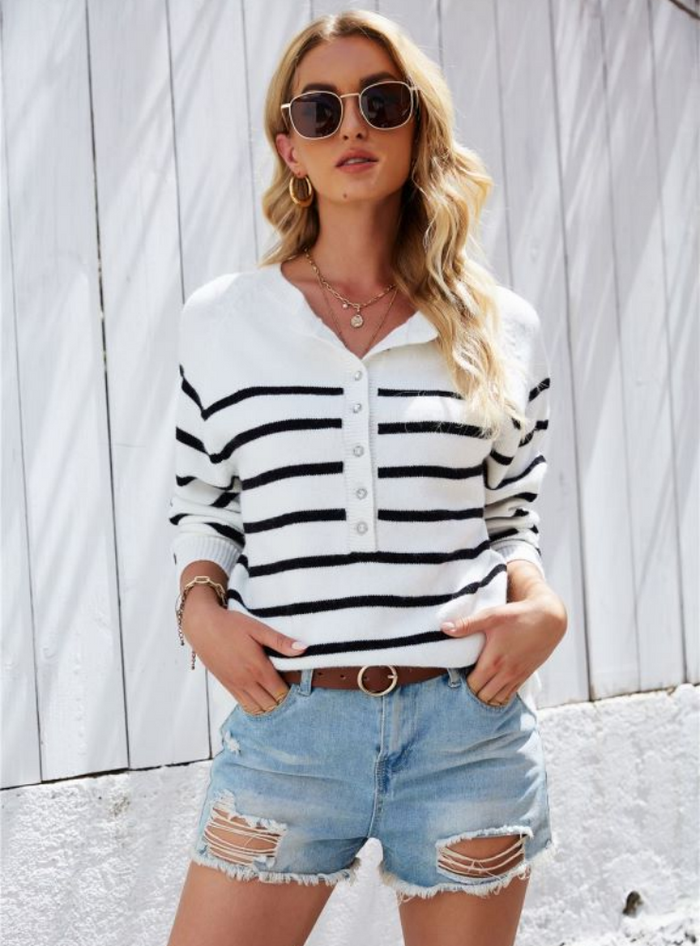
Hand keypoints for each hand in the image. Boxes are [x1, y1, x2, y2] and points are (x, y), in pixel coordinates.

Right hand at [182, 595, 307, 713]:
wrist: (202, 626)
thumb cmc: (231, 625)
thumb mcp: (258, 628)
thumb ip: (281, 641)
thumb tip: (303, 648)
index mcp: (258, 667)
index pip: (280, 692)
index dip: (291, 692)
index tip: (296, 684)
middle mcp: (247, 681)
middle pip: (270, 704)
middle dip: (281, 701)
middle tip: (288, 689)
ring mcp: (235, 686)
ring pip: (257, 708)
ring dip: (268, 705)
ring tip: (276, 695)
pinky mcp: (227, 686)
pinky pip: (244, 705)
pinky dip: (255, 706)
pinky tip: (261, 697)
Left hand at [440, 585, 566, 705]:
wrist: (549, 618)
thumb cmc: (518, 615)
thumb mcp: (491, 616)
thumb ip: (467, 624)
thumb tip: (444, 627)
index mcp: (493, 661)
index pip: (472, 686)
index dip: (462, 684)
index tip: (457, 675)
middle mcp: (505, 673)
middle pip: (483, 696)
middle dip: (472, 692)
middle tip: (465, 681)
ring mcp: (517, 676)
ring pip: (497, 699)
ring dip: (486, 696)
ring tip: (477, 686)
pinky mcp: (526, 675)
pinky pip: (511, 695)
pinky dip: (500, 696)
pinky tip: (493, 688)